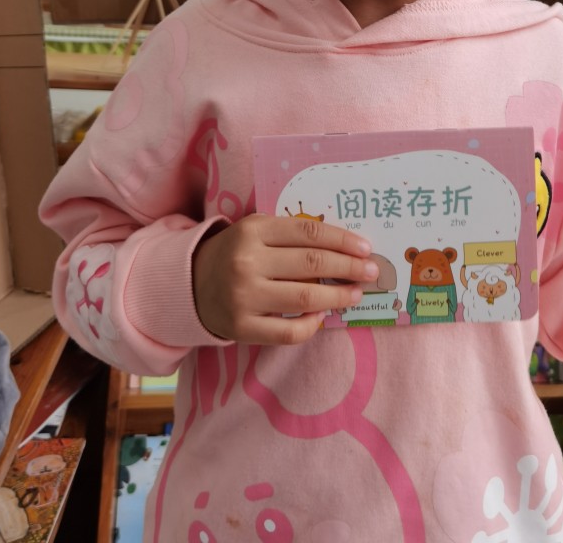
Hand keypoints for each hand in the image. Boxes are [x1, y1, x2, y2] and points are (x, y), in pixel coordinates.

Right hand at [192, 214, 378, 344]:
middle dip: (349, 267)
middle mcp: (247, 262)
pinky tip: (323, 315)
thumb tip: (345, 248)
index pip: (309, 232)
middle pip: (312, 263)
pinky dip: (312, 324)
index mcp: (253, 230)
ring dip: (338, 296)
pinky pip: (289, 332)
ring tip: (355, 294)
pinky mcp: (242, 328)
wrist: (191, 284)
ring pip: (305, 297)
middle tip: (372, 271)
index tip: (366, 247)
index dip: (342, 240)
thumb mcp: (257, 231)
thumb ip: (293, 235)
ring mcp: (244, 297)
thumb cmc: (236, 252)